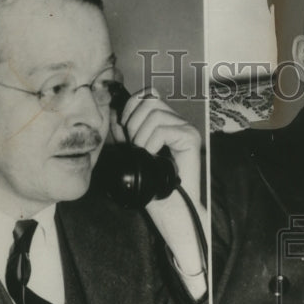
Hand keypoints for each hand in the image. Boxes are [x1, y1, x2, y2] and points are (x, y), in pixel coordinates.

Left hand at [113, 88, 206, 297]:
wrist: (169, 207)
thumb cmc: (152, 184)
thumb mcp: (130, 152)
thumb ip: (123, 131)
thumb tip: (112, 111)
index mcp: (164, 122)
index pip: (146, 95)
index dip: (130, 108)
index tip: (124, 131)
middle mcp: (178, 122)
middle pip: (149, 99)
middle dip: (133, 121)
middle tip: (135, 146)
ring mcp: (186, 129)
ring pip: (155, 113)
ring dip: (142, 136)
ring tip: (145, 154)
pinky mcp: (191, 139)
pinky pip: (163, 129)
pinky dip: (152, 143)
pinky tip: (154, 157)